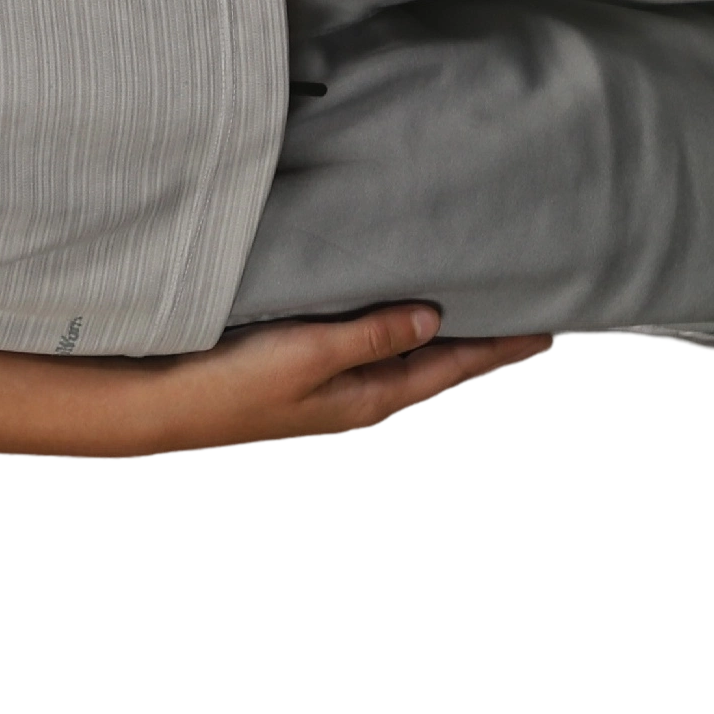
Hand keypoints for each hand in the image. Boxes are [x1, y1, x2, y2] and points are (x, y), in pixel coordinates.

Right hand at [120, 304, 559, 452]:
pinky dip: (399, 330)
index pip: (453, 365)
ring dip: (442, 336)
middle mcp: (358, 393)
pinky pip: (371, 347)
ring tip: (477, 311)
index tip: (549, 328)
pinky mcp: (304, 369)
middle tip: (527, 315)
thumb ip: (373, 334)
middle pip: (437, 364)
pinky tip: (396, 314)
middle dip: (482, 341)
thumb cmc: (232, 382)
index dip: (501, 346)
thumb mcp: (311, 352)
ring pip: (406, 356)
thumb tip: (434, 318)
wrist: (164, 402)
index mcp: (369, 395)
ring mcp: (331, 385)